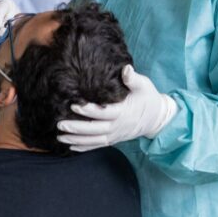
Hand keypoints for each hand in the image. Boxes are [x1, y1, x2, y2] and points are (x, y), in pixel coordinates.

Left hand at [57, 65, 177, 151]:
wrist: (157, 118)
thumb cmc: (148, 98)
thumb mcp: (144, 85)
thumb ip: (133, 79)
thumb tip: (126, 69)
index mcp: (123, 112)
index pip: (104, 113)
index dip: (89, 111)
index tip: (75, 106)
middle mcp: (117, 126)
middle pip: (95, 129)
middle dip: (77, 128)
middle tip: (60, 125)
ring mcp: (115, 134)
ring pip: (94, 140)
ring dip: (77, 140)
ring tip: (60, 137)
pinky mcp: (114, 139)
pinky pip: (98, 145)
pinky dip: (84, 147)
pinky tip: (70, 147)